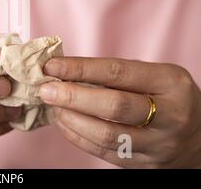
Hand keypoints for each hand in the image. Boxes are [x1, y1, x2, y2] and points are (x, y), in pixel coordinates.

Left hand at [39, 57, 200, 167]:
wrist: (198, 137)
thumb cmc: (167, 98)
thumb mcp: (155, 76)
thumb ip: (116, 74)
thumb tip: (65, 71)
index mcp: (170, 83)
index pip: (117, 72)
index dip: (80, 69)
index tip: (53, 66)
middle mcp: (169, 115)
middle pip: (114, 106)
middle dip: (73, 97)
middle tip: (46, 90)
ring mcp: (158, 144)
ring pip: (107, 135)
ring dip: (72, 119)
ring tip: (54, 107)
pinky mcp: (145, 165)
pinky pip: (105, 152)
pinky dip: (78, 137)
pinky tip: (64, 124)